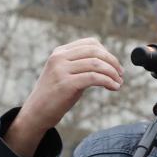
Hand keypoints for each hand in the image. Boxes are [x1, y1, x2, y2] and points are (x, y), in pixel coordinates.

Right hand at [5, 38, 122, 156]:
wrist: (36, 113)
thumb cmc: (53, 96)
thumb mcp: (64, 74)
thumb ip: (80, 65)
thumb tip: (107, 64)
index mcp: (59, 52)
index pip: (90, 43)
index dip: (107, 52)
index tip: (114, 65)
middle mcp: (59, 58)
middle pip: (95, 51)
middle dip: (112, 62)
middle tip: (121, 74)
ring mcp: (61, 70)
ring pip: (96, 64)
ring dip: (112, 73)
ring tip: (119, 82)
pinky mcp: (66, 84)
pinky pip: (94, 78)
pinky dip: (108, 81)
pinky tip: (114, 87)